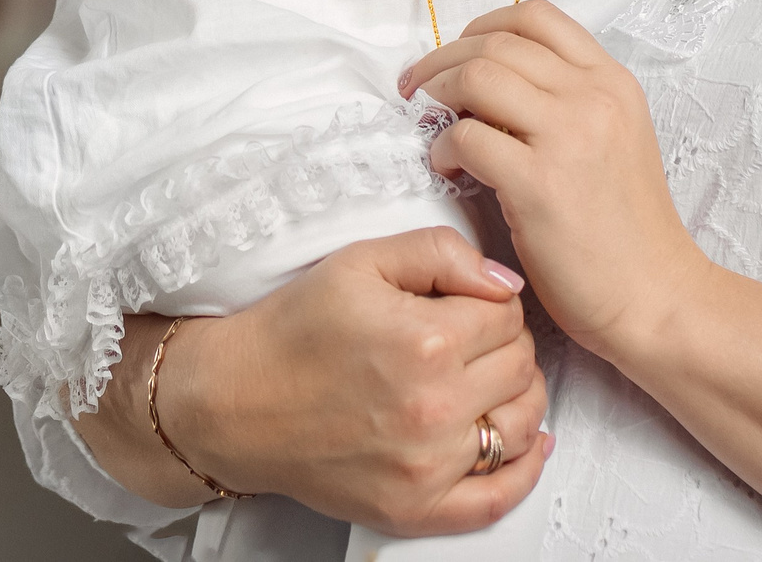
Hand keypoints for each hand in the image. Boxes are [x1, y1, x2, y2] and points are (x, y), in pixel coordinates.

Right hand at [80, 229, 550, 534]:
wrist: (232, 402)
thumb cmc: (291, 331)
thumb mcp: (361, 262)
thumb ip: (441, 253)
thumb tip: (505, 281)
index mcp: (425, 341)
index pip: (510, 316)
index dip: (495, 304)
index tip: (472, 307)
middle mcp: (432, 408)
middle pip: (521, 367)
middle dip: (507, 346)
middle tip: (474, 341)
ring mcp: (426, 466)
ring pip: (522, 425)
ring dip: (519, 398)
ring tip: (492, 383)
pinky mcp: (413, 507)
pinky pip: (497, 499)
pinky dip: (524, 472)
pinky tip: (528, 446)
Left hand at [404, 3, 711, 363]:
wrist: (656, 296)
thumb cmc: (628, 231)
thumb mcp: (617, 139)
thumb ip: (570, 103)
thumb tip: (494, 85)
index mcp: (613, 82)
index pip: (537, 17)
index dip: (484, 26)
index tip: (458, 54)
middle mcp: (594, 98)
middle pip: (497, 42)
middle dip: (444, 59)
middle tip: (419, 87)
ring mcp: (568, 137)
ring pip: (477, 77)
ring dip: (438, 92)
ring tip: (430, 122)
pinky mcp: (539, 185)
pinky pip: (467, 138)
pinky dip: (443, 147)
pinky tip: (448, 169)